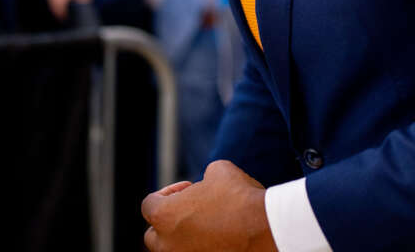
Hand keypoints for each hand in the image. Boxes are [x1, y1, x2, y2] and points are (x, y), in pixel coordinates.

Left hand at [142, 160, 276, 251]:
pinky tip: (223, 238)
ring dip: (184, 238)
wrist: (266, 228)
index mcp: (163, 217)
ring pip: (174, 250)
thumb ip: (203, 178)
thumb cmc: (239, 196)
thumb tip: (206, 185)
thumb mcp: (218, 170)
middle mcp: (167, 245)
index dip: (168, 192)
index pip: (149, 204)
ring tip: (208, 226)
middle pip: (153, 235)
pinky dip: (202, 248)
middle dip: (168, 221)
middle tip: (191, 210)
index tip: (188, 188)